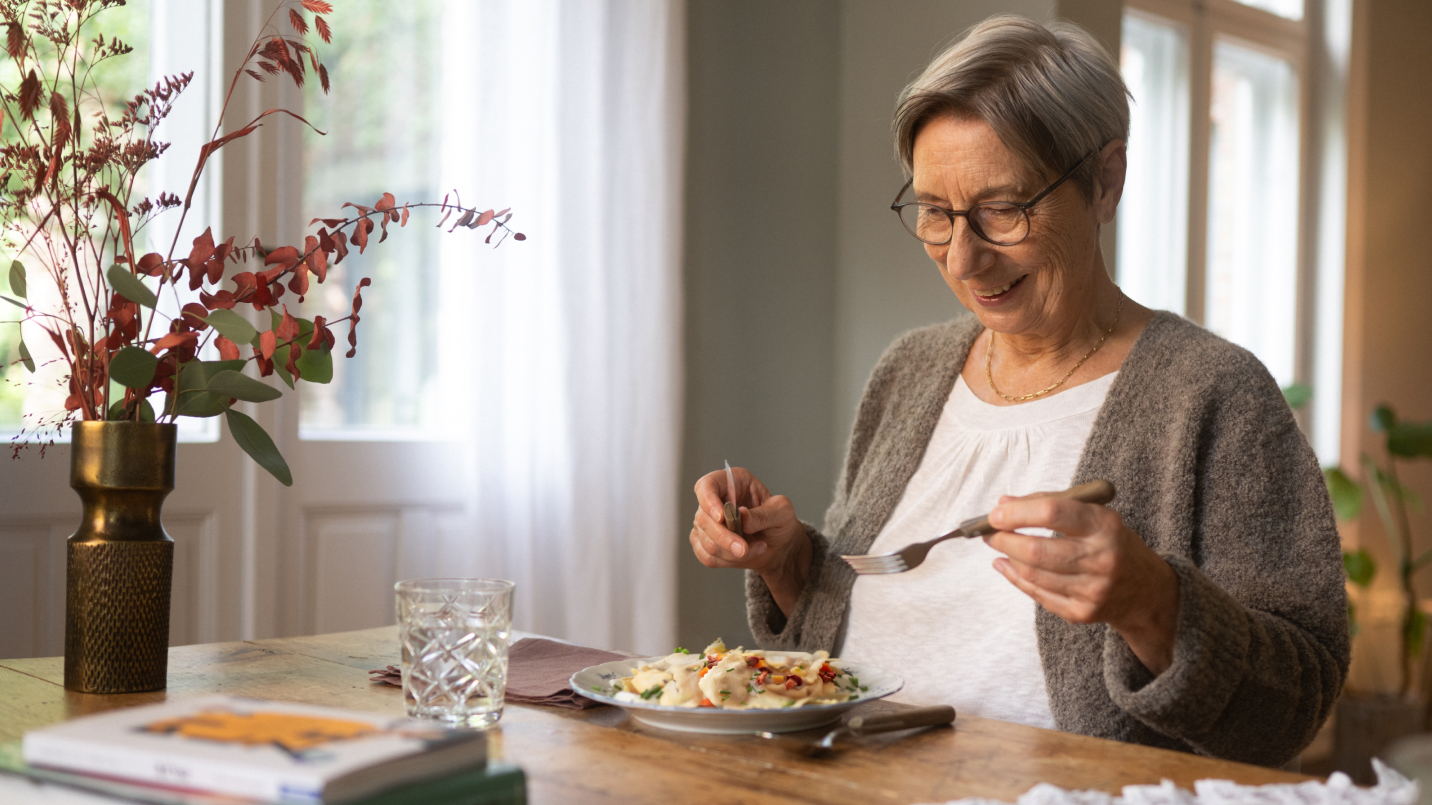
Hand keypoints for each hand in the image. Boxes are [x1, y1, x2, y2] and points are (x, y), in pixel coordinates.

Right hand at [690, 466, 811, 614]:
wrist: (779, 545)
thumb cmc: (780, 522)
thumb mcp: (782, 512)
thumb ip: (764, 513)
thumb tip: (741, 515)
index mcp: (732, 482)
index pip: (706, 485)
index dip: (708, 500)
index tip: (721, 517)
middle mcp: (715, 500)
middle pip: (703, 518)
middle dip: (725, 538)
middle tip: (744, 549)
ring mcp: (707, 522)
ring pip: (706, 541)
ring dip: (732, 552)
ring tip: (757, 548)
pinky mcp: (705, 543)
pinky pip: (706, 556)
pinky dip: (727, 560)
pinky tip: (744, 555)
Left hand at [982, 491, 1179, 674]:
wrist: (1146, 590)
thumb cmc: (1112, 543)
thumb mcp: (1094, 515)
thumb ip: (1050, 504)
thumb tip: (1003, 504)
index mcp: (1105, 526)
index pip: (1053, 512)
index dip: (1017, 512)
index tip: (995, 512)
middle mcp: (1101, 559)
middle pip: (1036, 550)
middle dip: (1003, 539)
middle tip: (988, 531)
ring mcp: (1092, 590)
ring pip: (1033, 574)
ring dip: (1007, 557)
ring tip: (997, 545)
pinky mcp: (1082, 612)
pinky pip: (1037, 595)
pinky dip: (1015, 578)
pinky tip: (1006, 566)